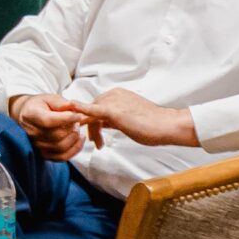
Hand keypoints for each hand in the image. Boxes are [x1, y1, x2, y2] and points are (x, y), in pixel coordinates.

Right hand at [8, 93, 86, 160]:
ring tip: (76, 128)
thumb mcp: (49, 98)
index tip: (79, 115)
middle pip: (56, 135)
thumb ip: (61, 103)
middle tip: (77, 120)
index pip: (48, 121)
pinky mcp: (43, 153)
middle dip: (72, 128)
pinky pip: (61, 157)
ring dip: (74, 138)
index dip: (66, 119)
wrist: (27, 115)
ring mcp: (36, 144)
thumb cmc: (40, 105)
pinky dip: (74, 149)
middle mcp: (31, 132)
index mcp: (30, 115)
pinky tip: (79, 139)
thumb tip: (73, 109)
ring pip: (61, 147)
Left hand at [68, 88, 198, 148]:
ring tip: (98, 144)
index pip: (97, 106)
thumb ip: (112, 119)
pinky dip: (81, 109)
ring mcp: (113, 101)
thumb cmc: (151, 125)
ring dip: (93, 131)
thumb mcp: (127, 120)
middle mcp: (113, 94)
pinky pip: (93, 109)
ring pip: (92, 115)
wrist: (166, 125)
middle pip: (91, 111)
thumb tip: (100, 123)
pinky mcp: (113, 110)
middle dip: (91, 128)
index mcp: (117, 94)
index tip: (95, 135)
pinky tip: (71, 108)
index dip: (93, 121)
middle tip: (96, 142)